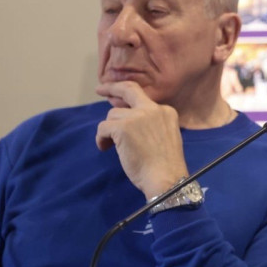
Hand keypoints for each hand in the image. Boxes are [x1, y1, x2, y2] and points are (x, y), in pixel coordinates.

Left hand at [95, 81, 187, 199]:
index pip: (143, 99)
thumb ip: (149, 123)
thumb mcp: (164, 136)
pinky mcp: (123, 128)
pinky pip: (103, 128)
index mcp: (166, 111)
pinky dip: (101, 138)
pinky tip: (105, 148)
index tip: (116, 98)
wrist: (166, 178)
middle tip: (100, 89)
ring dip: (109, 130)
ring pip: (112, 115)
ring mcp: (138, 117)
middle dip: (112, 87)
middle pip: (128, 90)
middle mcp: (153, 109)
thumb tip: (123, 116)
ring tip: (113, 146)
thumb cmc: (165, 165)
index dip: (127, 99)